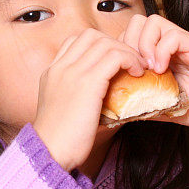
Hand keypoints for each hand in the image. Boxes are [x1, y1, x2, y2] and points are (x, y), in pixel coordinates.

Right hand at [32, 29, 144, 169]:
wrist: (49, 152)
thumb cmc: (60, 140)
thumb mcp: (63, 109)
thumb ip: (76, 94)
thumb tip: (104, 95)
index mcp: (52, 72)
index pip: (76, 41)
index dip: (100, 45)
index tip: (114, 61)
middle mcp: (60, 67)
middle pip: (92, 36)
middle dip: (115, 44)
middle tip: (131, 61)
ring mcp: (72, 73)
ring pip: (106, 43)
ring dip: (127, 51)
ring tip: (138, 67)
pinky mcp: (88, 83)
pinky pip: (115, 57)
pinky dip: (130, 60)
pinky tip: (137, 73)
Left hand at [120, 15, 188, 141]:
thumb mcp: (166, 108)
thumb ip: (148, 104)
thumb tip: (125, 111)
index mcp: (163, 54)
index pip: (133, 34)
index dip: (124, 49)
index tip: (127, 71)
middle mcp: (172, 44)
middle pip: (140, 21)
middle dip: (130, 42)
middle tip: (135, 67)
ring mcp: (186, 43)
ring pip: (154, 22)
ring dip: (144, 44)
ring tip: (148, 68)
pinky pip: (173, 36)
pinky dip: (161, 51)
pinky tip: (162, 70)